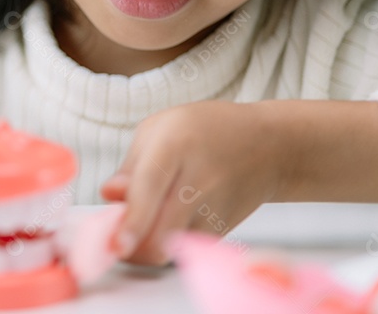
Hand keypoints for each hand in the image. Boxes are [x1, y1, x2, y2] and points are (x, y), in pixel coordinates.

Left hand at [99, 101, 283, 265]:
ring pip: (170, 247)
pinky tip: (166, 222)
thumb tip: (109, 195)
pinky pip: (183, 249)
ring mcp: (213, 209)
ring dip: (145, 245)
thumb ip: (130, 165)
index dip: (133, 219)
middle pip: (161, 231)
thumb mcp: (159, 129)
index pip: (151, 187)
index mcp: (175, 145)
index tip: (117, 244)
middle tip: (115, 236)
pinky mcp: (221, 230)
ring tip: (141, 224)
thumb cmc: (205, 131)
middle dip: (131, 245)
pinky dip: (167, 244)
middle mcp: (197, 180)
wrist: (267, 147)